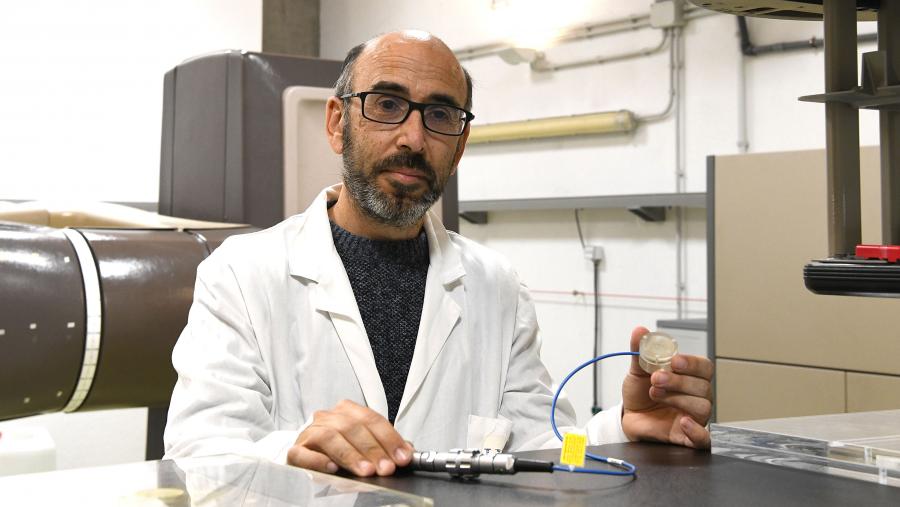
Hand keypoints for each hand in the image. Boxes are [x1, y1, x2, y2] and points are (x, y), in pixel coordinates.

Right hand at [287, 399, 413, 475]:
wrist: (308, 453)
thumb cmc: (340, 447)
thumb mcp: (364, 442)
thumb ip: (384, 445)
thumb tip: (407, 451)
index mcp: (347, 411)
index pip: (371, 419)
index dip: (389, 438)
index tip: (402, 456)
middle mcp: (328, 417)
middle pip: (352, 427)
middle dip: (373, 449)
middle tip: (386, 468)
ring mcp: (310, 433)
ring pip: (330, 437)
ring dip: (351, 455)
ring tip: (365, 471)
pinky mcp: (296, 451)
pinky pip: (304, 453)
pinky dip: (319, 460)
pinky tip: (332, 468)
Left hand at [621, 326, 713, 448]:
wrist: (627, 417)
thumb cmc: (640, 393)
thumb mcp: (638, 371)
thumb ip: (640, 351)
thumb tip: (640, 330)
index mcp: (689, 377)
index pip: (704, 367)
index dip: (692, 363)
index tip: (674, 361)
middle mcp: (696, 397)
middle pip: (703, 387)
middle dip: (678, 381)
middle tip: (655, 379)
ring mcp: (694, 417)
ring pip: (703, 407)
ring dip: (678, 398)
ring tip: (655, 394)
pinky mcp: (687, 438)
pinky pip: (704, 439)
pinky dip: (696, 431)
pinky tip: (683, 421)